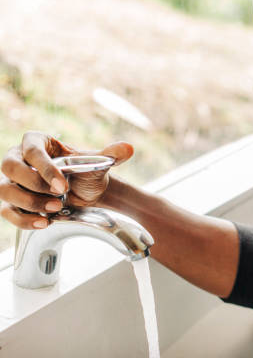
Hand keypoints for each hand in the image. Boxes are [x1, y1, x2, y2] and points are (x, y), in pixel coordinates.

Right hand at [0, 131, 132, 228]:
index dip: (45, 168)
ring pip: (4, 190)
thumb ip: (111, 154)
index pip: (31, 150)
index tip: (62, 185)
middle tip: (59, 196)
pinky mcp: (11, 202)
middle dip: (34, 185)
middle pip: (10, 167)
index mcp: (37, 142)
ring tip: (55, 209)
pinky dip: (23, 219)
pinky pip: (7, 211)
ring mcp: (11, 181)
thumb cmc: (87, 173)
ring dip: (29, 203)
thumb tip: (127, 148)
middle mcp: (18, 158)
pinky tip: (44, 223)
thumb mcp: (98, 163)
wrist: (87, 193)